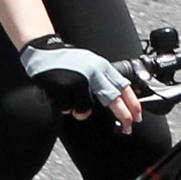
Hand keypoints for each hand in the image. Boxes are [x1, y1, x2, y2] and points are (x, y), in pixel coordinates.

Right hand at [19, 34, 138, 131]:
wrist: (43, 51)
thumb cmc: (66, 60)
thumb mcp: (90, 64)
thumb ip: (102, 79)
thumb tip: (117, 99)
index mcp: (102, 66)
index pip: (123, 86)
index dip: (133, 104)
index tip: (137, 116)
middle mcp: (93, 72)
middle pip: (113, 100)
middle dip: (123, 116)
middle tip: (128, 128)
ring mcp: (78, 80)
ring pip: (85, 110)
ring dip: (78, 112)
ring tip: (70, 100)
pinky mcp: (63, 87)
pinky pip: (67, 109)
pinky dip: (64, 107)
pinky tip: (59, 95)